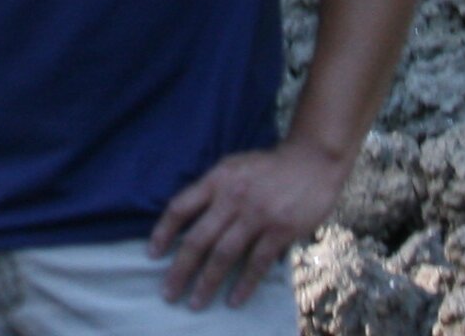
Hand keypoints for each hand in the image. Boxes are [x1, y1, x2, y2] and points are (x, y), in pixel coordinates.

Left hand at [150, 139, 349, 309]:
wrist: (311, 161)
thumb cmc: (268, 167)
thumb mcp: (233, 167)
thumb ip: (212, 190)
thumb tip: (189, 220)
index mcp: (217, 179)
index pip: (181, 207)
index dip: (164, 232)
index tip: (152, 255)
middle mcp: (233, 197)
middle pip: (199, 238)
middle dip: (181, 269)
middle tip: (168, 293)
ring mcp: (257, 215)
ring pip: (224, 254)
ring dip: (207, 282)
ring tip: (195, 303)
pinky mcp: (281, 230)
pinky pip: (257, 262)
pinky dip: (244, 284)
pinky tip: (233, 300)